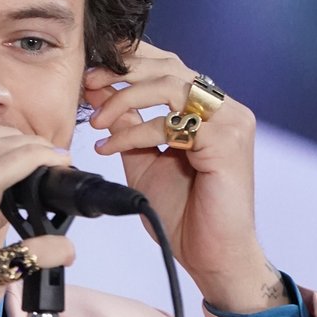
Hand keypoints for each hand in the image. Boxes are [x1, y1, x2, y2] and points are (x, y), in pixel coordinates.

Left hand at [83, 42, 286, 312]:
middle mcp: (223, 108)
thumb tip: (99, 92)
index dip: (127, 62)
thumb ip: (127, 125)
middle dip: (121, 70)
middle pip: (168, 66)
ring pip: (170, 85)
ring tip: (95, 121)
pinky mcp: (228, 141)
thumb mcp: (144, 159)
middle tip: (86, 82)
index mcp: (207, 108)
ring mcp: (230, 121)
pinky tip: (110, 148)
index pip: (167, 66)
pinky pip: (172, 123)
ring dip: (124, 98)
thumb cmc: (183, 212)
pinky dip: (134, 132)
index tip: (89, 73)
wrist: (211, 254)